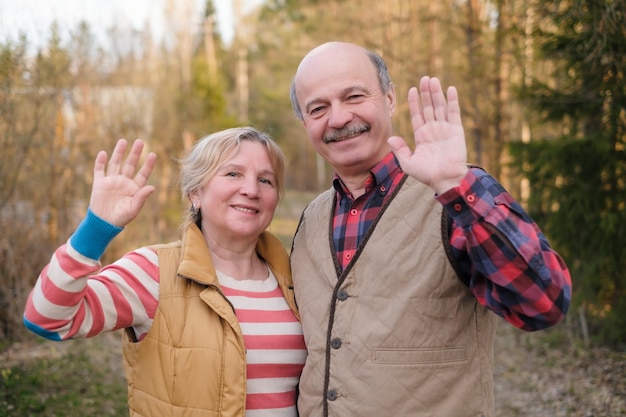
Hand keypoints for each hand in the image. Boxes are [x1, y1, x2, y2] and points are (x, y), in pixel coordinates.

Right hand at [89, 139, 156, 226]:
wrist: (103, 223)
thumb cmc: (121, 218)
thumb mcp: (133, 209)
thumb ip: (142, 197)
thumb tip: (152, 187)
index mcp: (135, 188)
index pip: (143, 173)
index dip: (148, 164)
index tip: (153, 154)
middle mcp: (124, 182)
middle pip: (130, 164)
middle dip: (135, 153)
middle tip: (140, 141)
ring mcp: (112, 181)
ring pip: (116, 163)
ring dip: (119, 153)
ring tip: (123, 141)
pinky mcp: (100, 183)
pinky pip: (99, 170)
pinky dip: (100, 162)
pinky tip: (103, 153)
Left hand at [388, 76, 467, 193]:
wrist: (445, 180)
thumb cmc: (426, 174)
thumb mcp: (408, 163)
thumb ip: (399, 150)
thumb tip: (390, 137)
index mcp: (421, 136)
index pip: (417, 115)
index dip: (414, 102)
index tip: (412, 90)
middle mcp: (433, 130)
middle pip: (428, 107)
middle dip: (426, 93)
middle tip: (424, 78)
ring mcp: (445, 129)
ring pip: (440, 107)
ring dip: (437, 93)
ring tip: (433, 80)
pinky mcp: (456, 131)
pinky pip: (454, 113)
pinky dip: (452, 101)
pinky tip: (450, 89)